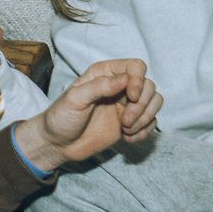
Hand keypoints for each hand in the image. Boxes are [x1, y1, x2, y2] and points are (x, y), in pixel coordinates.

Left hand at [14, 58, 161, 168]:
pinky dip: (145, 131)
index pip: (136, 67)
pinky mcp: (130, 122)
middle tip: (124, 122)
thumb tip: (126, 79)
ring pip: (155, 102)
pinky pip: (151, 122)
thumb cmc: (61, 118)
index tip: (132, 97)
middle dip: (142, 105)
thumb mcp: (75, 99)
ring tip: (126, 130)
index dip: (139, 81)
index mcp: (104, 74)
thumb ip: (99, 86)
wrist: (58, 145)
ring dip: (145, 118)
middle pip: (149, 86)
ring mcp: (125, 105)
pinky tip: (128, 138)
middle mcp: (118, 86)